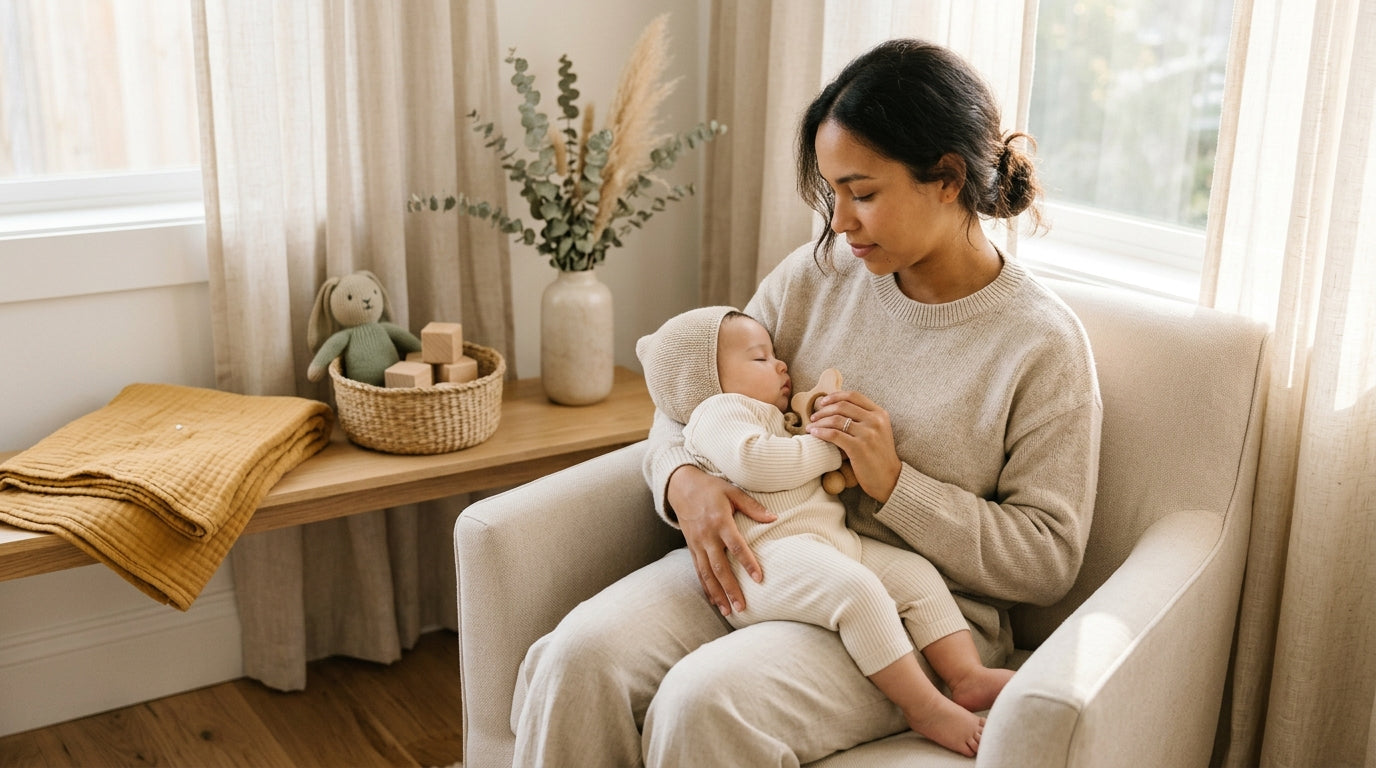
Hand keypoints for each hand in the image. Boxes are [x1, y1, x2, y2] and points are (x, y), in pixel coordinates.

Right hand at [666, 464, 774, 615]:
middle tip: (742, 607)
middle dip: (730, 589)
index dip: (747, 562)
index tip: (759, 579)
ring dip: (717, 594)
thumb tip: (774, 518)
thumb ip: (752, 507)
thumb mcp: (732, 492)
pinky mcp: (691, 548)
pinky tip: (714, 601)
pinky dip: (706, 588)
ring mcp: (697, 544)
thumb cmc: (711, 488)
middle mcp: (707, 536)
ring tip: (727, 612)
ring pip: (707, 574)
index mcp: (719, 521)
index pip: (736, 546)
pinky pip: (698, 571)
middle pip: (719, 567)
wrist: (681, 486)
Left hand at [808, 390, 902, 502]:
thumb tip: (838, 407)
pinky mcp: (858, 448)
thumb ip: (864, 418)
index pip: (854, 396)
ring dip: (819, 422)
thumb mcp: (879, 431)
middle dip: (824, 410)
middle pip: (842, 406)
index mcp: (880, 414)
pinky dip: (821, 433)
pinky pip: (834, 435)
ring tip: (811, 427)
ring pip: (836, 420)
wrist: (890, 479)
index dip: (835, 396)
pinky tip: (814, 434)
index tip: (823, 402)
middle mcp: (875, 421)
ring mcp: (867, 434)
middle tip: (814, 417)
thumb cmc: (879, 456)